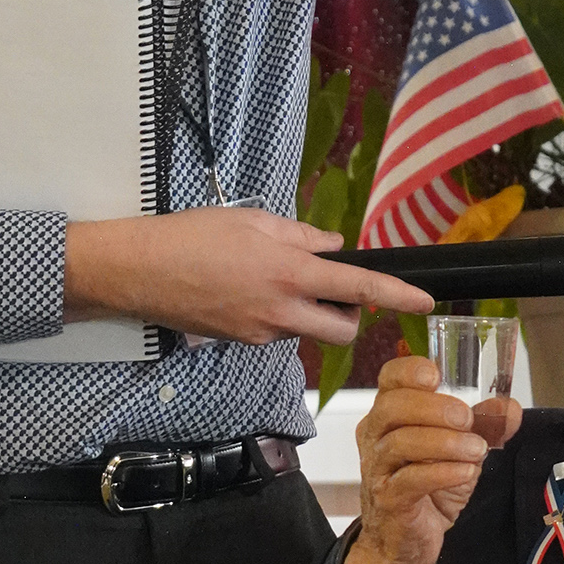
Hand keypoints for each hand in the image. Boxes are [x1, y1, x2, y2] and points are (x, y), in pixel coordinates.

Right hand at [62, 206, 433, 345]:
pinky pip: (277, 333)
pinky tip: (246, 291)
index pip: (359, 288)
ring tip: (270, 278)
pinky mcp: (241, 343)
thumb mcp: (252, 220)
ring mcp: (261, 333)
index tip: (425, 302)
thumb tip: (331, 246)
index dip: (397, 296)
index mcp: (290, 272)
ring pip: (308, 331)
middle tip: (331, 286)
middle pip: (343, 329)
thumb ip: (300, 235)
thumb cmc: (192, 235)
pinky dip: (278, 316)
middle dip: (351, 315)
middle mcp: (281, 311)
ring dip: (309, 311)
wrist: (139, 271)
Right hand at [343, 355, 523, 563]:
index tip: (437, 376)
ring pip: (400, 443)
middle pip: (392, 407)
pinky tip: (466, 473)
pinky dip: (442, 472)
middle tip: (466, 419)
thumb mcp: (459, 452)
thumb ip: (483, 426)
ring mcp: (378, 469)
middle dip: (434, 408)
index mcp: (389, 415)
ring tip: (476, 451)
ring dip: (445, 443)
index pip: (389, 379)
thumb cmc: (426, 489)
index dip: (410, 371)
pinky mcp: (388, 500)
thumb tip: (510, 407)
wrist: (403, 543)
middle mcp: (376, 436)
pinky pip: (409, 480)